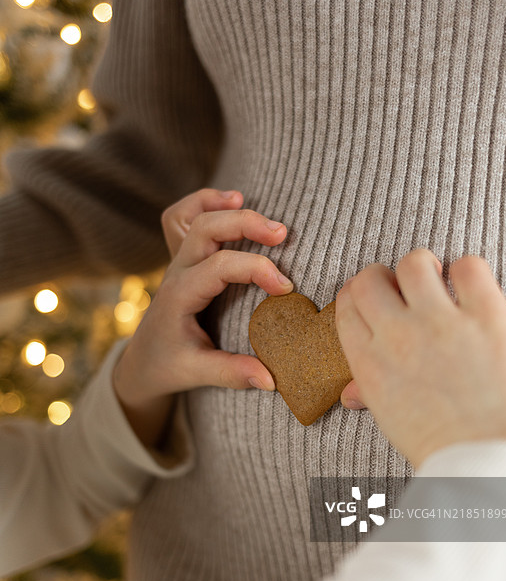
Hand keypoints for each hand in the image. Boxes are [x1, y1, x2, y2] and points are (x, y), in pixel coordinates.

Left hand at [113, 188, 292, 446]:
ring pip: (199, 218)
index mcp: (180, 295)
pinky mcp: (187, 259)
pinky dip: (207, 202)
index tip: (286, 289)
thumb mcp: (196, 373)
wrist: (142, 361)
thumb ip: (232, 373)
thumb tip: (272, 380)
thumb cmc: (169, 365)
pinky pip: (186, 217)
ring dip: (230, 209)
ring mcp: (180, 261)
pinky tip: (234, 200)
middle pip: (207, 228)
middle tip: (283, 234)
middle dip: (246, 224)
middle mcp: (178, 271)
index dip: (256, 270)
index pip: (220, 267)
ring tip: (263, 216)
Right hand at [335, 249, 505, 468]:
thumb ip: (368, 391)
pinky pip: (467, 266)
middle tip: (405, 288)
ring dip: (423, 267)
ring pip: (414, 263)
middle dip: (384, 276)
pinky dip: (467, 271)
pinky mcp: (485, 315)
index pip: (347, 304)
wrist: (486, 460)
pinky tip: (471, 290)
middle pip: (371, 278)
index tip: (373, 295)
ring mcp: (440, 323)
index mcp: (368, 362)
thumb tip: (349, 392)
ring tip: (439, 280)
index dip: (358, 293)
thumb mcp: (390, 417)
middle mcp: (397, 335)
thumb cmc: (439, 444)